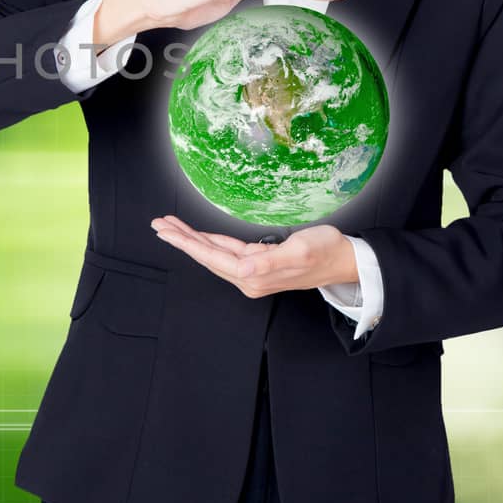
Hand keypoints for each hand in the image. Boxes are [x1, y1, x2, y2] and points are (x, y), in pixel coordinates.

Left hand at [149, 216, 355, 297]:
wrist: (344, 259)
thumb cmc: (325, 252)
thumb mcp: (299, 253)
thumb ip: (269, 262)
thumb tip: (243, 270)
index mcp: (254, 276)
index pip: (211, 257)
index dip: (186, 242)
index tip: (166, 230)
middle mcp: (249, 278)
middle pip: (206, 256)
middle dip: (181, 239)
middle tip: (158, 224)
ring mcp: (252, 272)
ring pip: (213, 253)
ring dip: (191, 239)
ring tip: (170, 226)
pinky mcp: (258, 264)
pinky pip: (225, 251)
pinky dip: (208, 241)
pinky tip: (198, 235)